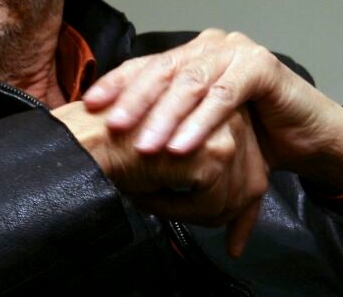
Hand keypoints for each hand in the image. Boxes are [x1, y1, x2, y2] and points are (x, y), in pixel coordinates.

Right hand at [52, 101, 266, 256]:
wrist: (90, 138)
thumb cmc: (119, 144)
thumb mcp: (171, 151)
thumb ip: (205, 170)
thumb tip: (232, 221)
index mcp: (219, 109)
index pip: (252, 164)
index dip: (243, 205)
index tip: (236, 234)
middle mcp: (230, 114)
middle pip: (251, 182)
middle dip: (229, 213)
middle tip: (199, 225)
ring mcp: (225, 132)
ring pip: (234, 197)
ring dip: (199, 214)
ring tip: (161, 204)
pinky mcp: (215, 153)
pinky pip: (212, 204)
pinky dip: (182, 212)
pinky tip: (152, 196)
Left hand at [81, 30, 342, 192]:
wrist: (309, 138)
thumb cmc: (253, 133)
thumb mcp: (200, 127)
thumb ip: (167, 121)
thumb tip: (116, 136)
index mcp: (190, 55)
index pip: (146, 65)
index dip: (116, 83)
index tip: (90, 106)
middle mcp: (210, 46)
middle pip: (163, 70)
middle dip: (134, 100)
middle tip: (113, 127)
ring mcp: (236, 51)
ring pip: (191, 83)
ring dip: (164, 117)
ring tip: (145, 147)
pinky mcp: (261, 66)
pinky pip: (224, 96)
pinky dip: (200, 123)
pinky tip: (182, 145)